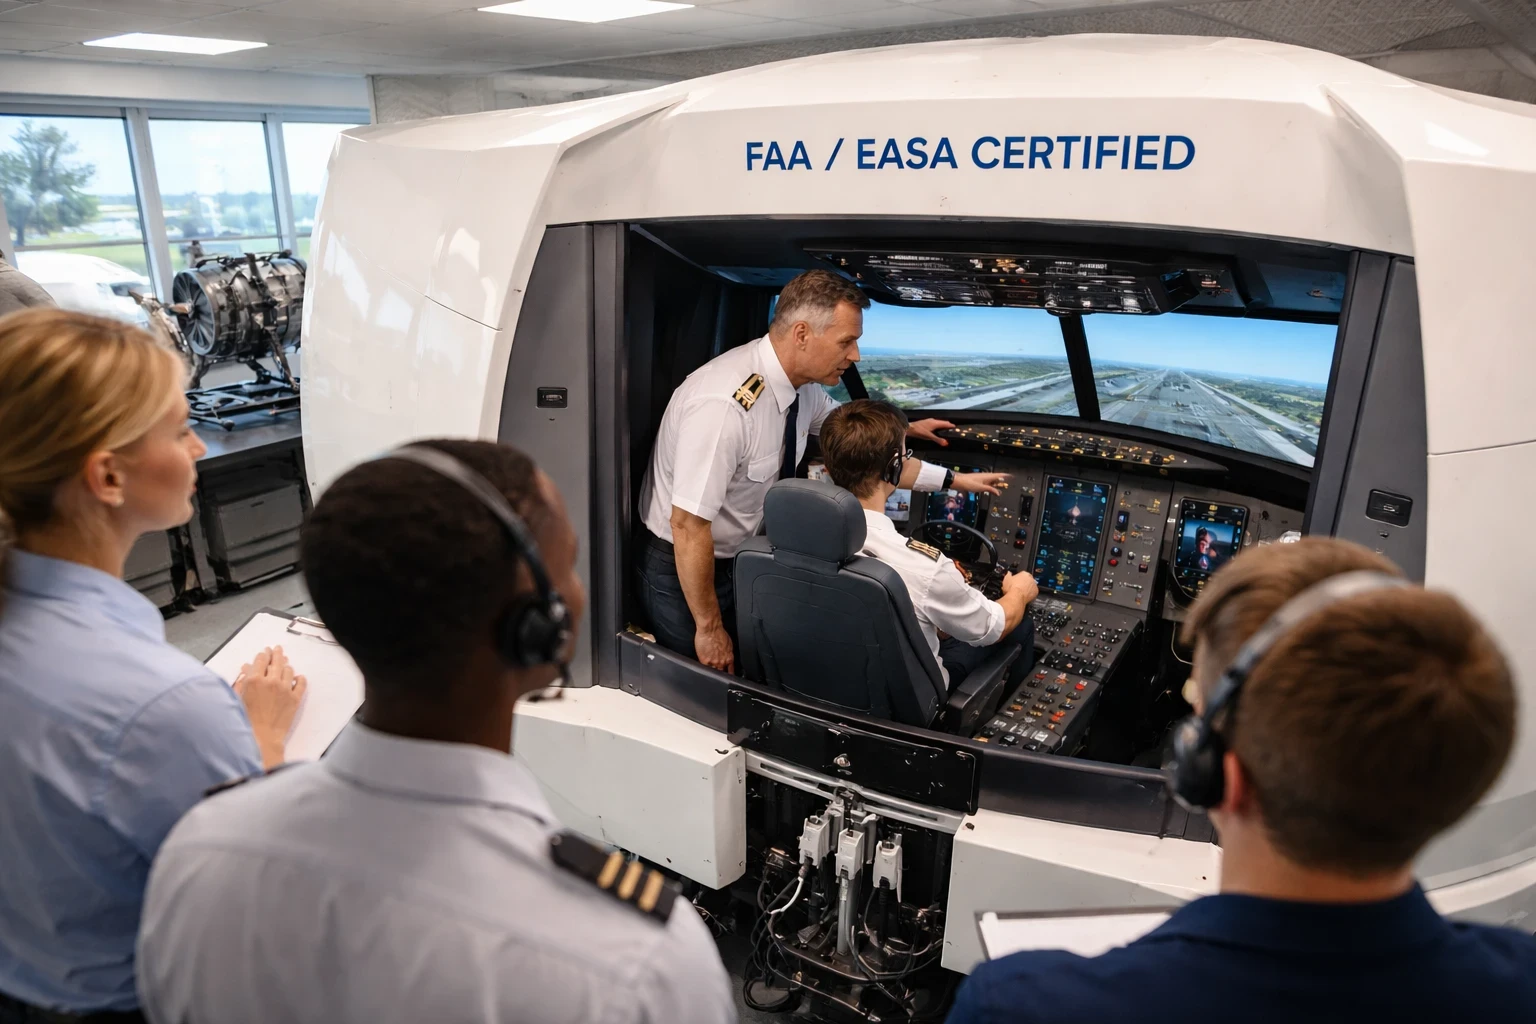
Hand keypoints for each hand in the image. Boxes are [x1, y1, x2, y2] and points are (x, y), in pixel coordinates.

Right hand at [234, 646, 306, 768]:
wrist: (260, 738)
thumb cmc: (244, 720)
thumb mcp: (237, 698)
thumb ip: (241, 682)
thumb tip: (246, 669)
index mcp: (254, 680)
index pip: (261, 660)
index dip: (263, 654)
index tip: (265, 652)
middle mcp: (271, 681)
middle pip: (276, 661)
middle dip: (276, 654)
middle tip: (278, 649)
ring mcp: (285, 689)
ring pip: (289, 670)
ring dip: (286, 666)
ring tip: (286, 664)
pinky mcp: (295, 698)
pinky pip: (301, 683)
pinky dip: (300, 679)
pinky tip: (298, 678)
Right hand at [695, 625, 736, 674]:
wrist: (710, 629)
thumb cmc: (719, 633)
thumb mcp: (728, 644)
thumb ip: (727, 653)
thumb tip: (726, 656)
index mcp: (729, 658)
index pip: (730, 671)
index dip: (728, 673)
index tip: (727, 674)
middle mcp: (722, 662)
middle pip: (721, 672)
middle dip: (719, 671)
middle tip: (716, 668)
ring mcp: (713, 663)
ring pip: (713, 671)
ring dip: (711, 669)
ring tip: (709, 665)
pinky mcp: (704, 661)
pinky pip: (704, 669)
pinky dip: (704, 668)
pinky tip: (703, 667)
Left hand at [906, 418, 954, 445]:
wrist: (909, 428)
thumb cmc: (919, 431)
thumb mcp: (929, 437)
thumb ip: (938, 440)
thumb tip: (946, 443)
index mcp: (935, 423)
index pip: (946, 423)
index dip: (951, 425)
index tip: (955, 427)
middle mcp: (933, 420)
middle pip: (943, 422)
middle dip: (948, 425)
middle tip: (952, 428)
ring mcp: (929, 421)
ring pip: (939, 422)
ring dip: (943, 425)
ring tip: (945, 429)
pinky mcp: (926, 422)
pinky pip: (935, 423)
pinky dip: (938, 425)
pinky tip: (936, 429)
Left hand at [951, 472, 1009, 495]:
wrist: (959, 482)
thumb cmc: (969, 484)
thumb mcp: (981, 488)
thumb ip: (990, 490)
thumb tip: (998, 493)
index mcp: (988, 476)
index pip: (1000, 475)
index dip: (1006, 475)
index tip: (1012, 476)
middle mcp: (986, 476)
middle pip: (996, 478)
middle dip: (1003, 480)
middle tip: (1009, 482)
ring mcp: (982, 478)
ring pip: (992, 480)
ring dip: (997, 483)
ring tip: (1002, 486)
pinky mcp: (978, 481)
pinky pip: (988, 482)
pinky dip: (992, 485)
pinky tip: (991, 488)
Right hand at [1001, 572, 1038, 603]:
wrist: (1015, 597)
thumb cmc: (1011, 588)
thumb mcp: (1006, 579)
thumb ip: (1008, 574)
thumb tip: (1008, 573)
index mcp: (1024, 573)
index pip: (1022, 574)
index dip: (1018, 579)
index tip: (1016, 582)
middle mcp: (1030, 578)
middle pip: (1028, 580)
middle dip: (1024, 583)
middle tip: (1018, 588)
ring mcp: (1034, 585)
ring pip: (1031, 586)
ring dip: (1027, 588)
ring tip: (1021, 593)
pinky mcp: (1036, 592)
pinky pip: (1033, 592)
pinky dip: (1030, 594)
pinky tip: (1024, 596)